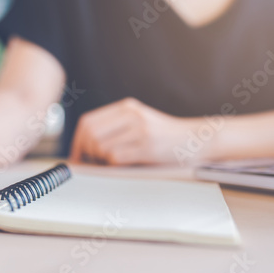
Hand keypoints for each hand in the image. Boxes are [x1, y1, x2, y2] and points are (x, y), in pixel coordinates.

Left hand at [69, 98, 194, 165]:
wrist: (196, 139)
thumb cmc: (164, 136)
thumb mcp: (138, 121)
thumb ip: (115, 127)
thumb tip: (84, 145)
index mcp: (126, 107)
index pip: (88, 121)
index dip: (77, 141)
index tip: (77, 155)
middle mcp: (131, 115)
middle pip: (90, 134)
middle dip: (86, 152)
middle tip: (91, 162)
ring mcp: (140, 130)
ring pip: (101, 147)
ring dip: (101, 160)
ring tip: (112, 162)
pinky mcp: (147, 147)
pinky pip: (116, 157)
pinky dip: (113, 165)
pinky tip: (123, 164)